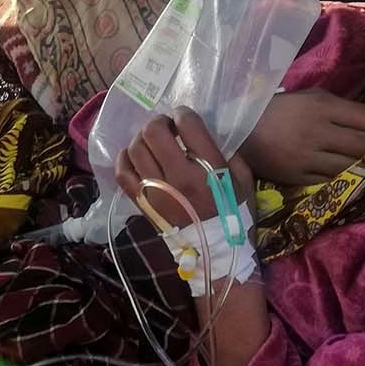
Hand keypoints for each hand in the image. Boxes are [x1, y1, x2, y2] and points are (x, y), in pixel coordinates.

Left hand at [115, 107, 253, 228]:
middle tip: (165, 128)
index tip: (182, 117)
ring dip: (141, 139)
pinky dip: (124, 159)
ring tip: (151, 143)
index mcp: (209, 168)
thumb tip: (205, 132)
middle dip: (158, 122)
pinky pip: (123, 173)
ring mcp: (158, 191)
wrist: (217, 252)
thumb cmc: (233, 212)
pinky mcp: (143, 203)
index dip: (182, 113)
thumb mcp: (242, 178)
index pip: (188, 125)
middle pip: (153, 132)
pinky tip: (133, 156)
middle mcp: (180, 177)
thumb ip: (228, 151)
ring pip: (135, 149)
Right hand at [239, 89, 364, 186]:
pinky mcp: (298, 177)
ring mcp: (308, 157)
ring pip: (353, 166)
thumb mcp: (310, 97)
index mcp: (324, 107)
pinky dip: (342, 178)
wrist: (240, 129)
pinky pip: (332, 181)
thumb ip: (341, 107)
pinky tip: (346, 174)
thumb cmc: (281, 109)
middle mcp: (318, 132)